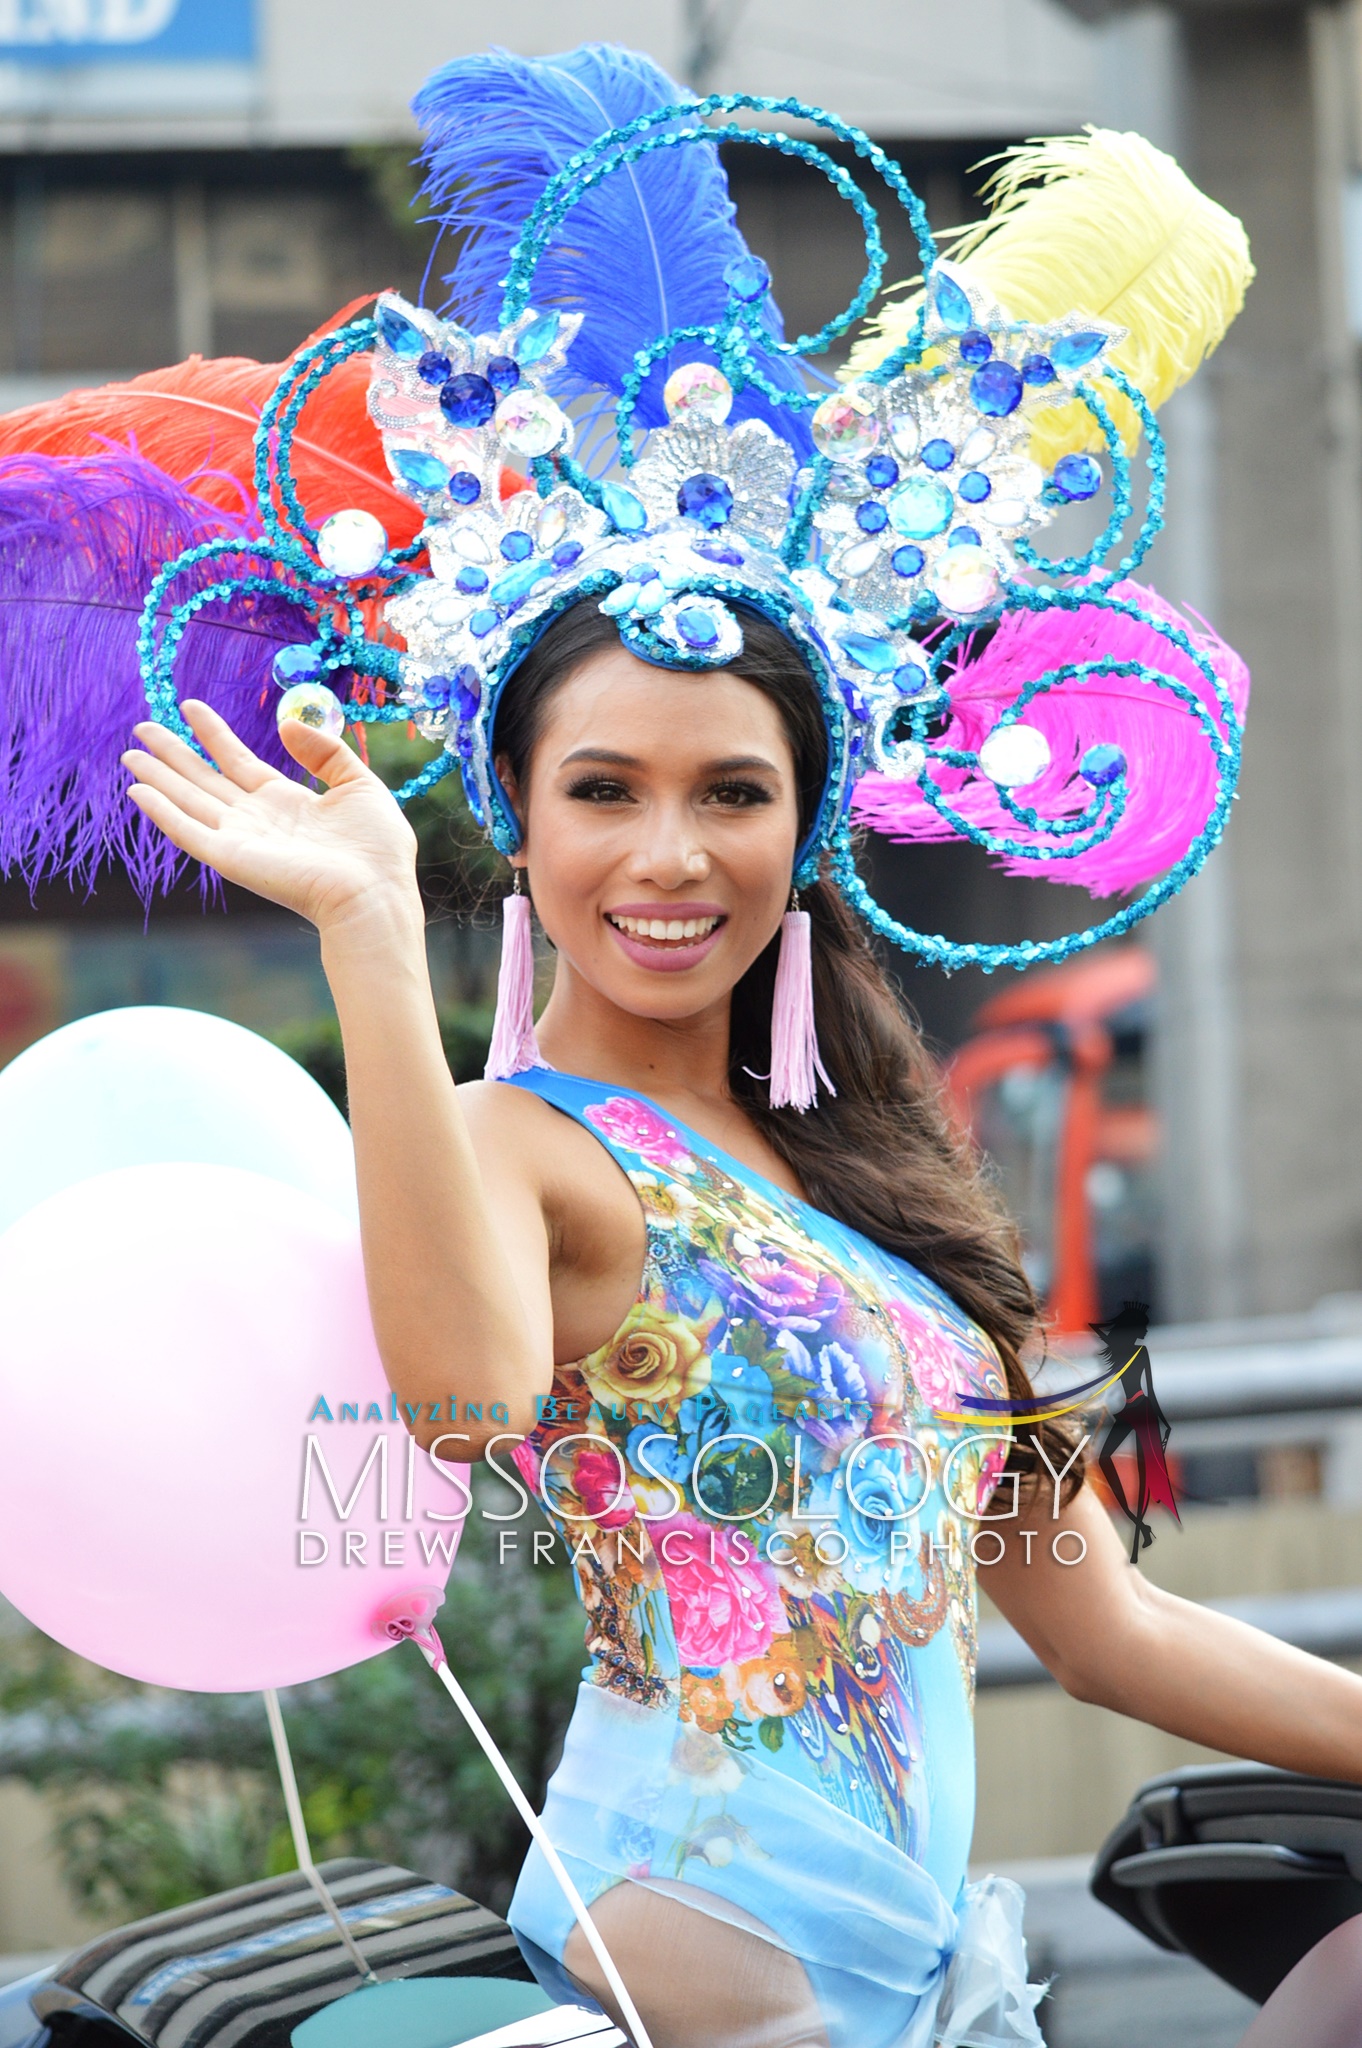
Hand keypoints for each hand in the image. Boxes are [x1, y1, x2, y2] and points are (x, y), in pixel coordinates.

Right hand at [122, 700, 421, 934]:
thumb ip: (325, 752)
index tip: (190, 706)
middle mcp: (257, 819)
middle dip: (173, 753)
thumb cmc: (377, 848)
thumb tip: (286, 725)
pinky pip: (188, 831)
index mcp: (286, 802)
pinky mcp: (231, 858)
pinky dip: (162, 812)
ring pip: (188, 800)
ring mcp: (241, 838)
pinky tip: (138, 791)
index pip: (239, 761)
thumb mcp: (360, 785)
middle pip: (204, 779)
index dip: (213, 734)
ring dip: (158, 777)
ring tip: (130, 753)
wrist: (374, 892)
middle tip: (142, 726)